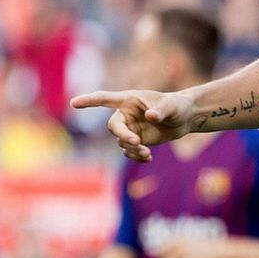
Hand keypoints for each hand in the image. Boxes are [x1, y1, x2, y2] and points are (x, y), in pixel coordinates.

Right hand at [70, 89, 197, 161]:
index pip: (105, 99)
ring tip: (147, 154)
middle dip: (123, 136)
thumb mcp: (171, 107)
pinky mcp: (137, 141)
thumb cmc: (176, 106)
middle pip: (113, 126)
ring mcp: (130, 128)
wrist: (184, 118)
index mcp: (129, 100)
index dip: (89, 101)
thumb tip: (150, 116)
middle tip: (137, 143)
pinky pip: (130, 152)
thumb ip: (161, 110)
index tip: (74, 103)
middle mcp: (125, 114)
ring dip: (132, 150)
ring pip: (121, 142)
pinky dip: (136, 157)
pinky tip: (148, 159)